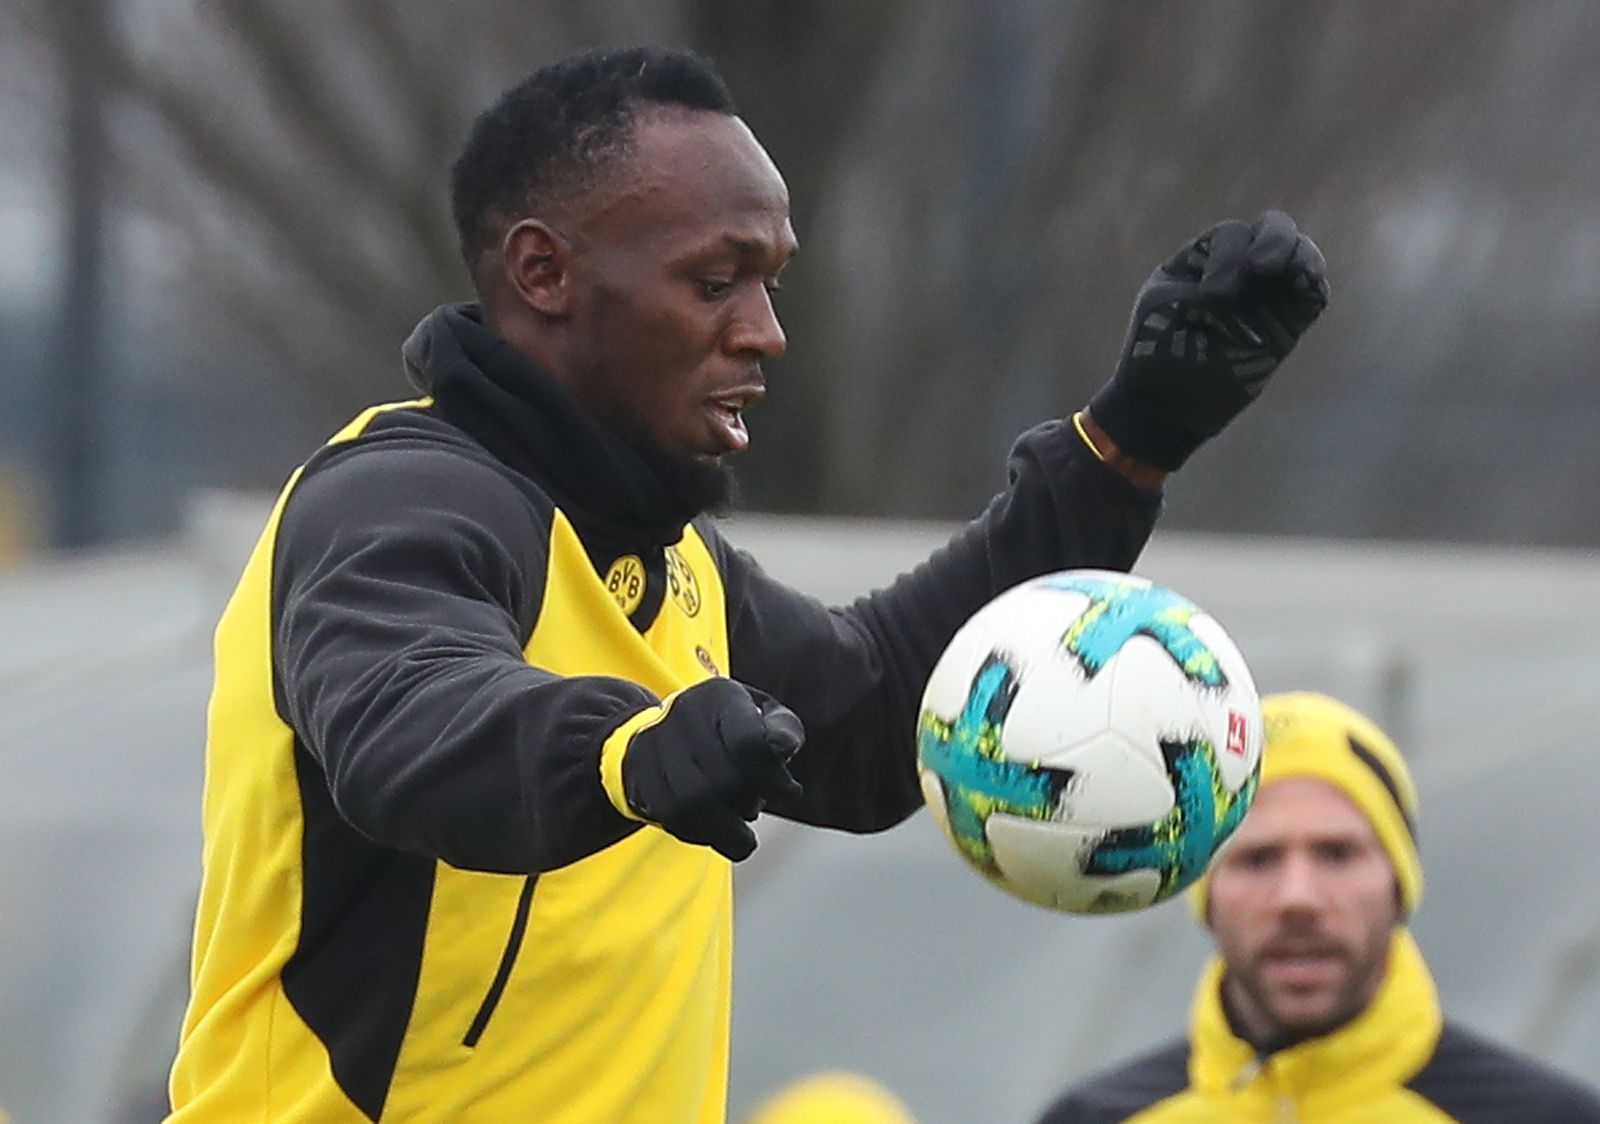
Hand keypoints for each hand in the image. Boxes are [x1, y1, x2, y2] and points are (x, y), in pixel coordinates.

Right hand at [621, 678, 803, 860]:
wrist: (669, 728)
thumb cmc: (732, 726)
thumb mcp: (764, 716)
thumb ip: (783, 730)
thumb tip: (784, 746)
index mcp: (721, 696)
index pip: (748, 743)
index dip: (773, 778)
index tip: (790, 791)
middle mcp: (684, 713)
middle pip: (722, 779)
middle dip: (749, 804)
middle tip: (759, 806)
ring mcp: (657, 744)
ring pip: (692, 803)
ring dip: (726, 831)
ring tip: (743, 837)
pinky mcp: (641, 774)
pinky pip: (671, 816)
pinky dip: (701, 834)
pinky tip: (716, 832)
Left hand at [1088, 210, 1328, 470]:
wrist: (1166, 401)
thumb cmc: (1155, 349)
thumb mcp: (1167, 297)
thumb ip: (1208, 273)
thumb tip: (1254, 264)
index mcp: (1206, 259)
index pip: (1233, 234)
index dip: (1228, 254)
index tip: (1212, 294)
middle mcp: (1241, 271)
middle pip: (1275, 230)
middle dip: (1274, 239)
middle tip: (1259, 266)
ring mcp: (1266, 296)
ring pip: (1300, 256)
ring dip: (1299, 255)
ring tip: (1285, 269)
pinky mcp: (1287, 325)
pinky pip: (1313, 294)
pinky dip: (1314, 281)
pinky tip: (1307, 281)